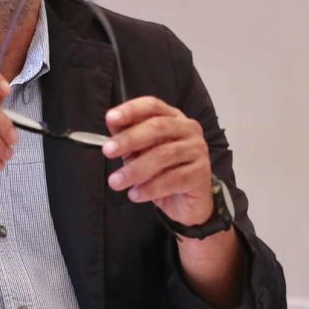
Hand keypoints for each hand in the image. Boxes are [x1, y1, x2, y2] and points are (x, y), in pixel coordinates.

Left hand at [101, 96, 212, 225]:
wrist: (187, 202)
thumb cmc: (163, 171)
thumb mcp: (142, 152)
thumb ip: (129, 137)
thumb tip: (112, 123)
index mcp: (173, 118)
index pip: (153, 106)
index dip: (131, 110)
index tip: (110, 118)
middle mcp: (188, 129)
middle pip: (158, 127)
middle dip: (129, 138)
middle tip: (108, 150)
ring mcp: (198, 150)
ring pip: (164, 155)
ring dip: (135, 169)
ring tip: (116, 182)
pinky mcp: (201, 173)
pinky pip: (173, 179)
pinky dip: (150, 188)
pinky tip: (136, 194)